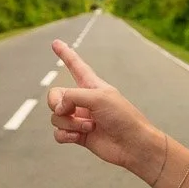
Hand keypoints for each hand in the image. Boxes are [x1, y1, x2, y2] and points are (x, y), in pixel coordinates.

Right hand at [46, 40, 168, 177]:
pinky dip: (64, 135)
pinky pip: (58, 133)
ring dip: (69, 123)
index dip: (65, 54)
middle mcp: (83, 100)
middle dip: (57, 104)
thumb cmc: (122, 116)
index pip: (75, 65)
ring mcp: (80, 118)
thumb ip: (73, 96)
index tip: (55, 42)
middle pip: (55, 96)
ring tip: (89, 126)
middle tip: (68, 110)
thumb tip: (58, 109)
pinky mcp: (78, 135)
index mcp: (91, 85)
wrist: (133, 144)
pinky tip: (77, 138)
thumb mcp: (98, 97)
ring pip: (56, 117)